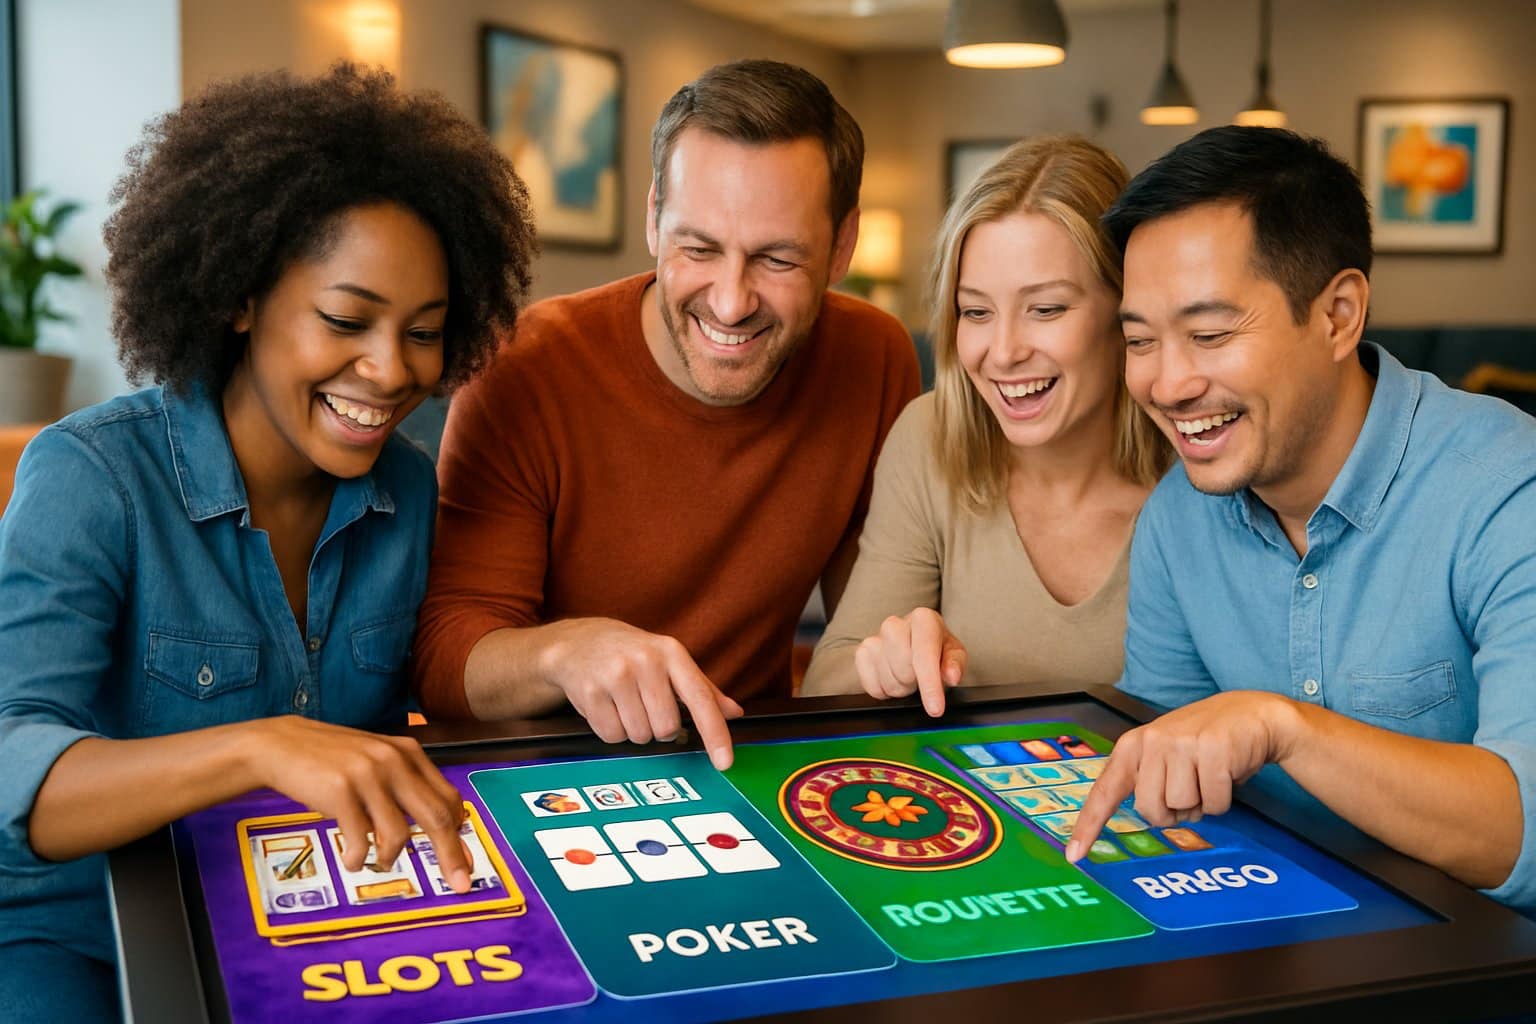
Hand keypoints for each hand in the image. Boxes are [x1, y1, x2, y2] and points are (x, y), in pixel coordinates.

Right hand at [242, 717, 474, 892]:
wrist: (282, 745)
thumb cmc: (334, 761)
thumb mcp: (378, 761)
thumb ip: (408, 787)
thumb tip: (441, 828)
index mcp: (409, 753)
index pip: (449, 799)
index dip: (461, 835)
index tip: (467, 862)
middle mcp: (394, 761)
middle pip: (437, 817)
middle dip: (451, 856)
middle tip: (459, 884)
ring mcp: (367, 775)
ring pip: (399, 834)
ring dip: (390, 858)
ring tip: (379, 861)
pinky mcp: (340, 791)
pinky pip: (360, 839)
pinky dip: (358, 857)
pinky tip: (352, 859)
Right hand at [538, 618, 743, 769]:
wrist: (579, 642)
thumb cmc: (632, 654)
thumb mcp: (669, 660)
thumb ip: (702, 689)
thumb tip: (734, 712)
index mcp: (671, 652)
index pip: (700, 698)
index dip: (715, 733)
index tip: (725, 762)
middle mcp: (645, 661)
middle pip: (667, 728)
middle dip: (659, 728)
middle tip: (647, 707)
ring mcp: (615, 676)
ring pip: (639, 735)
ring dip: (634, 730)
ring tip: (625, 704)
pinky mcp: (590, 693)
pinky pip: (612, 736)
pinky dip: (612, 731)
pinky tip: (607, 708)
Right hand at [853, 608, 966, 715]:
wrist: (912, 641)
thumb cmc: (936, 647)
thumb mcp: (954, 653)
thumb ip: (955, 663)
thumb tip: (952, 676)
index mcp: (923, 619)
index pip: (924, 655)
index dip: (930, 685)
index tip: (935, 709)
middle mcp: (895, 624)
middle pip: (904, 671)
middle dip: (915, 683)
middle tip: (921, 677)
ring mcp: (874, 638)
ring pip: (889, 682)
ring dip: (902, 688)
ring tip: (908, 676)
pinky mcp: (861, 653)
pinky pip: (872, 687)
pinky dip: (885, 690)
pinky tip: (893, 677)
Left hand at [1064, 691, 1300, 861]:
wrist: (1252, 714)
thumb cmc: (1203, 742)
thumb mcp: (1164, 753)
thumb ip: (1145, 778)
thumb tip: (1140, 816)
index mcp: (1133, 746)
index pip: (1105, 791)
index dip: (1089, 825)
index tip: (1074, 855)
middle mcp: (1151, 741)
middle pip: (1149, 810)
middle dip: (1171, 812)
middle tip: (1189, 791)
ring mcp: (1181, 743)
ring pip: (1182, 806)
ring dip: (1199, 804)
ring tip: (1207, 777)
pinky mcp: (1212, 749)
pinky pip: (1213, 803)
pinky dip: (1222, 800)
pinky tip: (1226, 773)